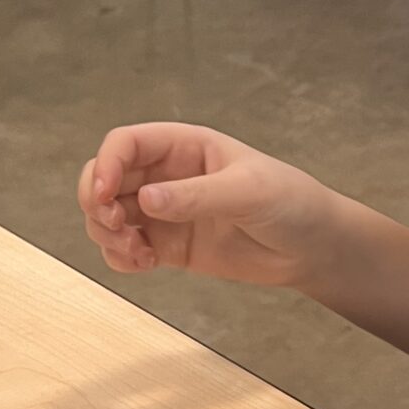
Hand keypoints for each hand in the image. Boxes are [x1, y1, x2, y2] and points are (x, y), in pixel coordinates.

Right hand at [77, 123, 330, 288]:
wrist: (313, 247)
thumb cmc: (290, 202)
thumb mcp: (247, 192)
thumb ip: (197, 196)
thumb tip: (147, 200)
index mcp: (184, 146)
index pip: (126, 144)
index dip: (106, 164)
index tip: (105, 195)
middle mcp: (167, 175)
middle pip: (105, 178)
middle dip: (96, 201)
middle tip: (114, 225)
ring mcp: (164, 212)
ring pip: (108, 216)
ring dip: (105, 233)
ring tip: (136, 252)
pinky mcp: (169, 246)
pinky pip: (126, 248)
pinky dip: (120, 257)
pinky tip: (144, 264)